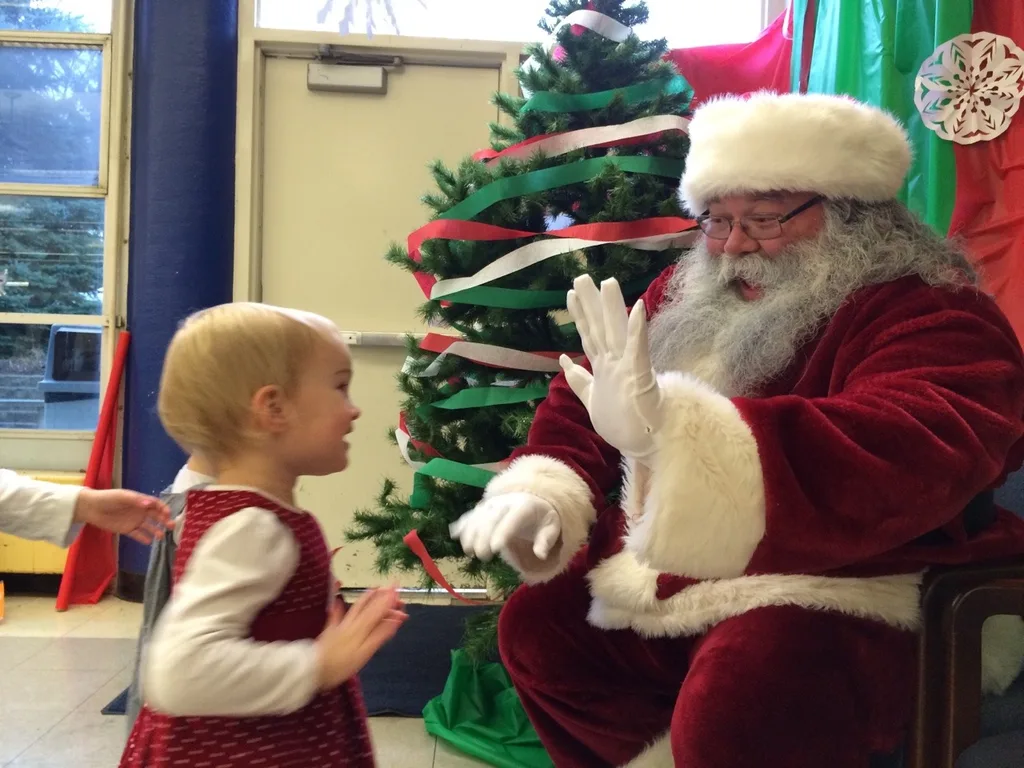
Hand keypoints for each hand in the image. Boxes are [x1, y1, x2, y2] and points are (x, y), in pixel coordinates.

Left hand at [73, 488, 174, 543]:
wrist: (91, 508)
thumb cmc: (108, 498)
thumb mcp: (122, 497)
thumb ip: (136, 500)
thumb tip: (149, 504)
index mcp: (140, 501)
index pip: (156, 504)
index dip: (163, 508)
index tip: (168, 514)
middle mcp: (140, 511)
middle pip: (155, 516)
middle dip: (164, 520)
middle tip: (171, 526)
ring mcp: (134, 521)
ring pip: (149, 526)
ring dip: (156, 530)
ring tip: (160, 537)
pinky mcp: (126, 529)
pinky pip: (137, 534)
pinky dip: (143, 538)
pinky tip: (148, 542)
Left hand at [315, 587, 407, 690]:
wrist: (313, 669)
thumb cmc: (341, 665)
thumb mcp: (364, 653)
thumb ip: (379, 635)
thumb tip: (395, 620)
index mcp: (362, 628)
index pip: (379, 611)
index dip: (389, 601)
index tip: (398, 591)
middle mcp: (353, 623)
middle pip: (370, 607)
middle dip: (383, 597)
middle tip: (394, 589)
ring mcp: (340, 625)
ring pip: (356, 607)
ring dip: (368, 597)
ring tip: (375, 588)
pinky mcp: (330, 630)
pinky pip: (335, 615)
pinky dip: (338, 606)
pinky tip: (338, 600)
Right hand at [449, 492, 560, 561]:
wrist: (531, 497)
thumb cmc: (542, 517)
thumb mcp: (552, 527)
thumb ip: (546, 540)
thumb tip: (540, 554)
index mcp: (524, 506)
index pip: (513, 518)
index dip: (503, 531)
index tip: (496, 548)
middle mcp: (505, 502)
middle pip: (492, 518)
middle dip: (484, 536)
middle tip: (482, 555)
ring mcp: (492, 504)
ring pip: (478, 516)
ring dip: (470, 532)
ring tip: (468, 550)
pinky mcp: (483, 507)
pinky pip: (471, 513)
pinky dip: (462, 523)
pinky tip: (454, 534)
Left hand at [560, 275, 660, 461]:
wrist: (647, 443)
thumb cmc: (624, 423)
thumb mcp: (592, 399)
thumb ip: (579, 379)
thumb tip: (564, 360)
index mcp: (604, 367)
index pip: (589, 335)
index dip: (579, 314)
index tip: (571, 293)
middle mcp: (614, 363)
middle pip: (600, 327)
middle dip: (590, 303)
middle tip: (581, 277)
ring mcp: (628, 368)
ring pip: (617, 332)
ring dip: (612, 308)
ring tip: (608, 282)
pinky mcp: (641, 376)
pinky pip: (639, 350)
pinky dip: (638, 331)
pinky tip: (638, 309)